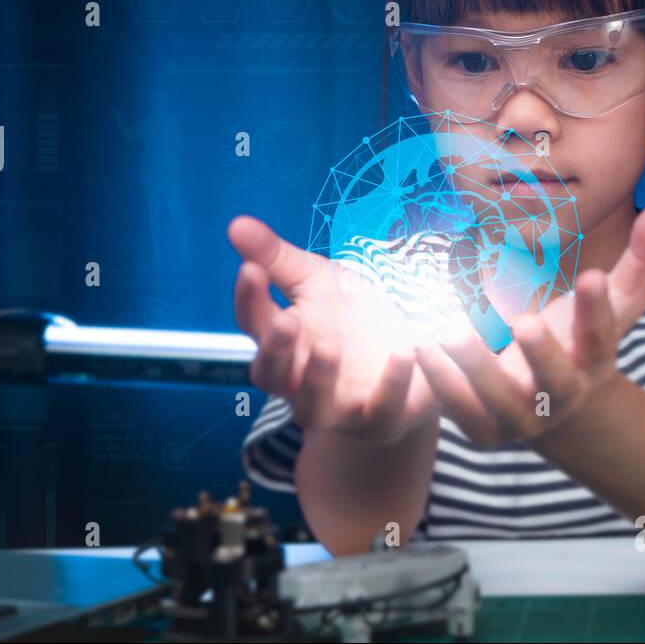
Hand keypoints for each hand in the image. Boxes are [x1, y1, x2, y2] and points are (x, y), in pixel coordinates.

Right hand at [228, 215, 438, 444]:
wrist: (409, 353)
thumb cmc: (352, 316)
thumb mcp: (318, 280)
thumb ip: (279, 258)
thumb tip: (235, 224)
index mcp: (283, 340)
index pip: (253, 322)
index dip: (249, 299)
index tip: (251, 270)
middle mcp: (300, 379)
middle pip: (270, 375)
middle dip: (274, 351)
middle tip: (283, 322)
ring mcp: (337, 405)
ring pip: (312, 408)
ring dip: (317, 381)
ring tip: (327, 348)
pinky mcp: (379, 419)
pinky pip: (380, 411)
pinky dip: (391, 385)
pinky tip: (403, 352)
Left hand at [412, 203, 644, 446]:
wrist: (558, 411)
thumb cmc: (583, 342)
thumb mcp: (617, 305)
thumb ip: (641, 260)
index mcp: (595, 363)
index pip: (601, 336)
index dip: (598, 308)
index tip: (592, 275)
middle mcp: (561, 396)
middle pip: (554, 380)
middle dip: (541, 353)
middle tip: (526, 322)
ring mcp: (522, 419)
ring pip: (498, 399)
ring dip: (473, 367)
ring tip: (449, 332)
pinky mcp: (484, 430)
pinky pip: (459, 409)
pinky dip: (438, 381)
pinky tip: (418, 345)